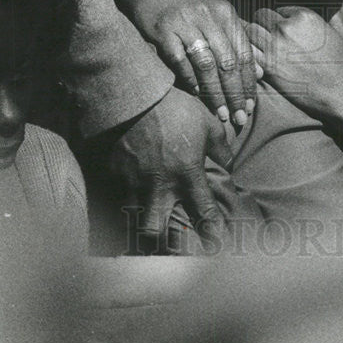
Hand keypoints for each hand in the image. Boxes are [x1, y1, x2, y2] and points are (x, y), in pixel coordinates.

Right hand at [102, 86, 231, 252]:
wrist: (136, 95)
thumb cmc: (177, 108)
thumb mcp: (208, 123)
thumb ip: (221, 147)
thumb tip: (228, 162)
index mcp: (188, 175)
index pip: (204, 214)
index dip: (212, 234)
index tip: (216, 246)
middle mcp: (160, 186)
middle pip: (154, 232)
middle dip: (160, 244)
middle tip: (165, 244)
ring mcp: (134, 182)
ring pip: (131, 219)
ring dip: (139, 224)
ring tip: (144, 226)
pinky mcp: (114, 173)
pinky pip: (118, 195)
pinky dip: (124, 200)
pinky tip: (128, 197)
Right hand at [107, 0, 257, 125]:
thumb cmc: (188, 2)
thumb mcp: (217, 13)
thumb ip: (236, 39)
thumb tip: (258, 73)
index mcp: (225, 13)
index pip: (244, 53)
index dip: (248, 82)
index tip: (251, 105)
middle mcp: (208, 17)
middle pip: (228, 62)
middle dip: (235, 94)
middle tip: (239, 117)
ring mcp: (185, 24)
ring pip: (206, 65)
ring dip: (215, 93)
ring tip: (220, 113)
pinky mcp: (163, 31)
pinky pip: (180, 61)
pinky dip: (189, 80)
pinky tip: (197, 95)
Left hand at [247, 6, 342, 122]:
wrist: (337, 91)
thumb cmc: (340, 63)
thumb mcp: (341, 33)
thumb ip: (333, 17)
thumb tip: (331, 10)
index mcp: (303, 16)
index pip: (279, 9)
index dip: (280, 19)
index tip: (283, 29)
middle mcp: (287, 28)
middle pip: (260, 15)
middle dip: (263, 24)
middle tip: (267, 35)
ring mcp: (275, 46)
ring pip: (249, 30)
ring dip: (253, 37)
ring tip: (259, 45)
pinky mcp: (268, 66)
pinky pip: (248, 51)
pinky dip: (249, 53)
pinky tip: (256, 58)